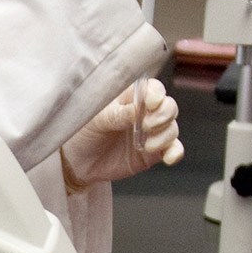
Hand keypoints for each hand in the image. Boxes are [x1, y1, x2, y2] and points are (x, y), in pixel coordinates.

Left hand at [60, 78, 183, 192]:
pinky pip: (173, 149)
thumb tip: (140, 109)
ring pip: (172, 128)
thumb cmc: (81, 132)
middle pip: (168, 107)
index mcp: (129, 97)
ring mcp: (150, 132)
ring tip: (147, 146)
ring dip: (165, 136)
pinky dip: (175, 152)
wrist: (76, 163)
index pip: (153, 89)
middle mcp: (144, 112)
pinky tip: (168, 158)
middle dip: (164, 115)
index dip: (157, 94)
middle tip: (147, 126)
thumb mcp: (96, 119)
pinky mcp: (153, 152)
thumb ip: (119, 114)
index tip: (151, 103)